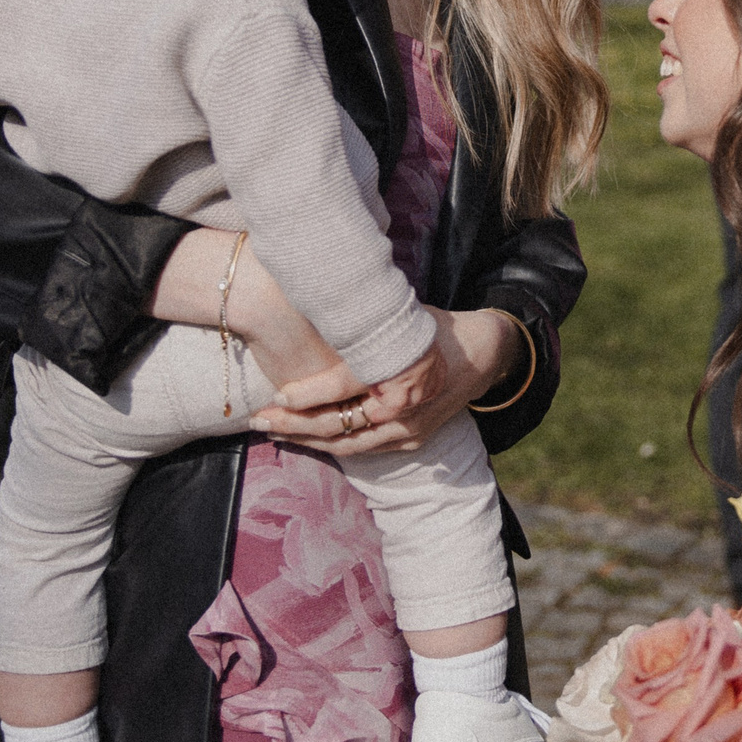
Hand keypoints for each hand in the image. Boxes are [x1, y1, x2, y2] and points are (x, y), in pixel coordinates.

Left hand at [250, 307, 518, 455]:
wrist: (482, 352)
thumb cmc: (433, 326)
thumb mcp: (401, 313)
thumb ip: (363, 317)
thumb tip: (316, 292)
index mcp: (400, 369)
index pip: (346, 387)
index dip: (309, 395)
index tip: (277, 397)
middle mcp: (404, 406)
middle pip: (339, 424)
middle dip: (294, 425)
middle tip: (259, 421)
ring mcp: (408, 428)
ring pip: (347, 444)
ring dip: (307, 441)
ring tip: (273, 433)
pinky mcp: (410, 440)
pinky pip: (364, 450)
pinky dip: (333, 445)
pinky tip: (307, 440)